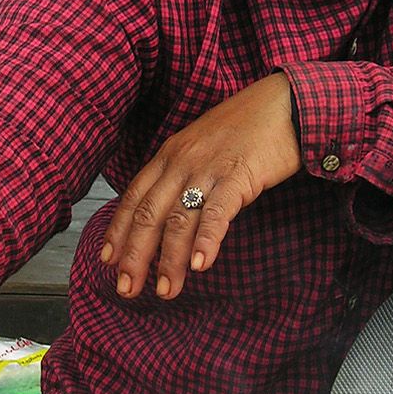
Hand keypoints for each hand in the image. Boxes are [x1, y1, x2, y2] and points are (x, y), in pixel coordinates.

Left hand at [100, 73, 300, 299]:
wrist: (286, 103)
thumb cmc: (246, 128)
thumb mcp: (202, 147)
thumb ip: (183, 175)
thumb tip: (169, 211)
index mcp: (169, 155)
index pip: (135, 198)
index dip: (118, 231)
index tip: (106, 261)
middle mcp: (181, 162)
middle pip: (149, 214)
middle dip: (135, 255)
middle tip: (125, 288)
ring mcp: (208, 169)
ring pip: (179, 219)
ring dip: (170, 259)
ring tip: (166, 290)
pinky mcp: (238, 176)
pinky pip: (217, 212)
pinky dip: (207, 240)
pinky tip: (201, 266)